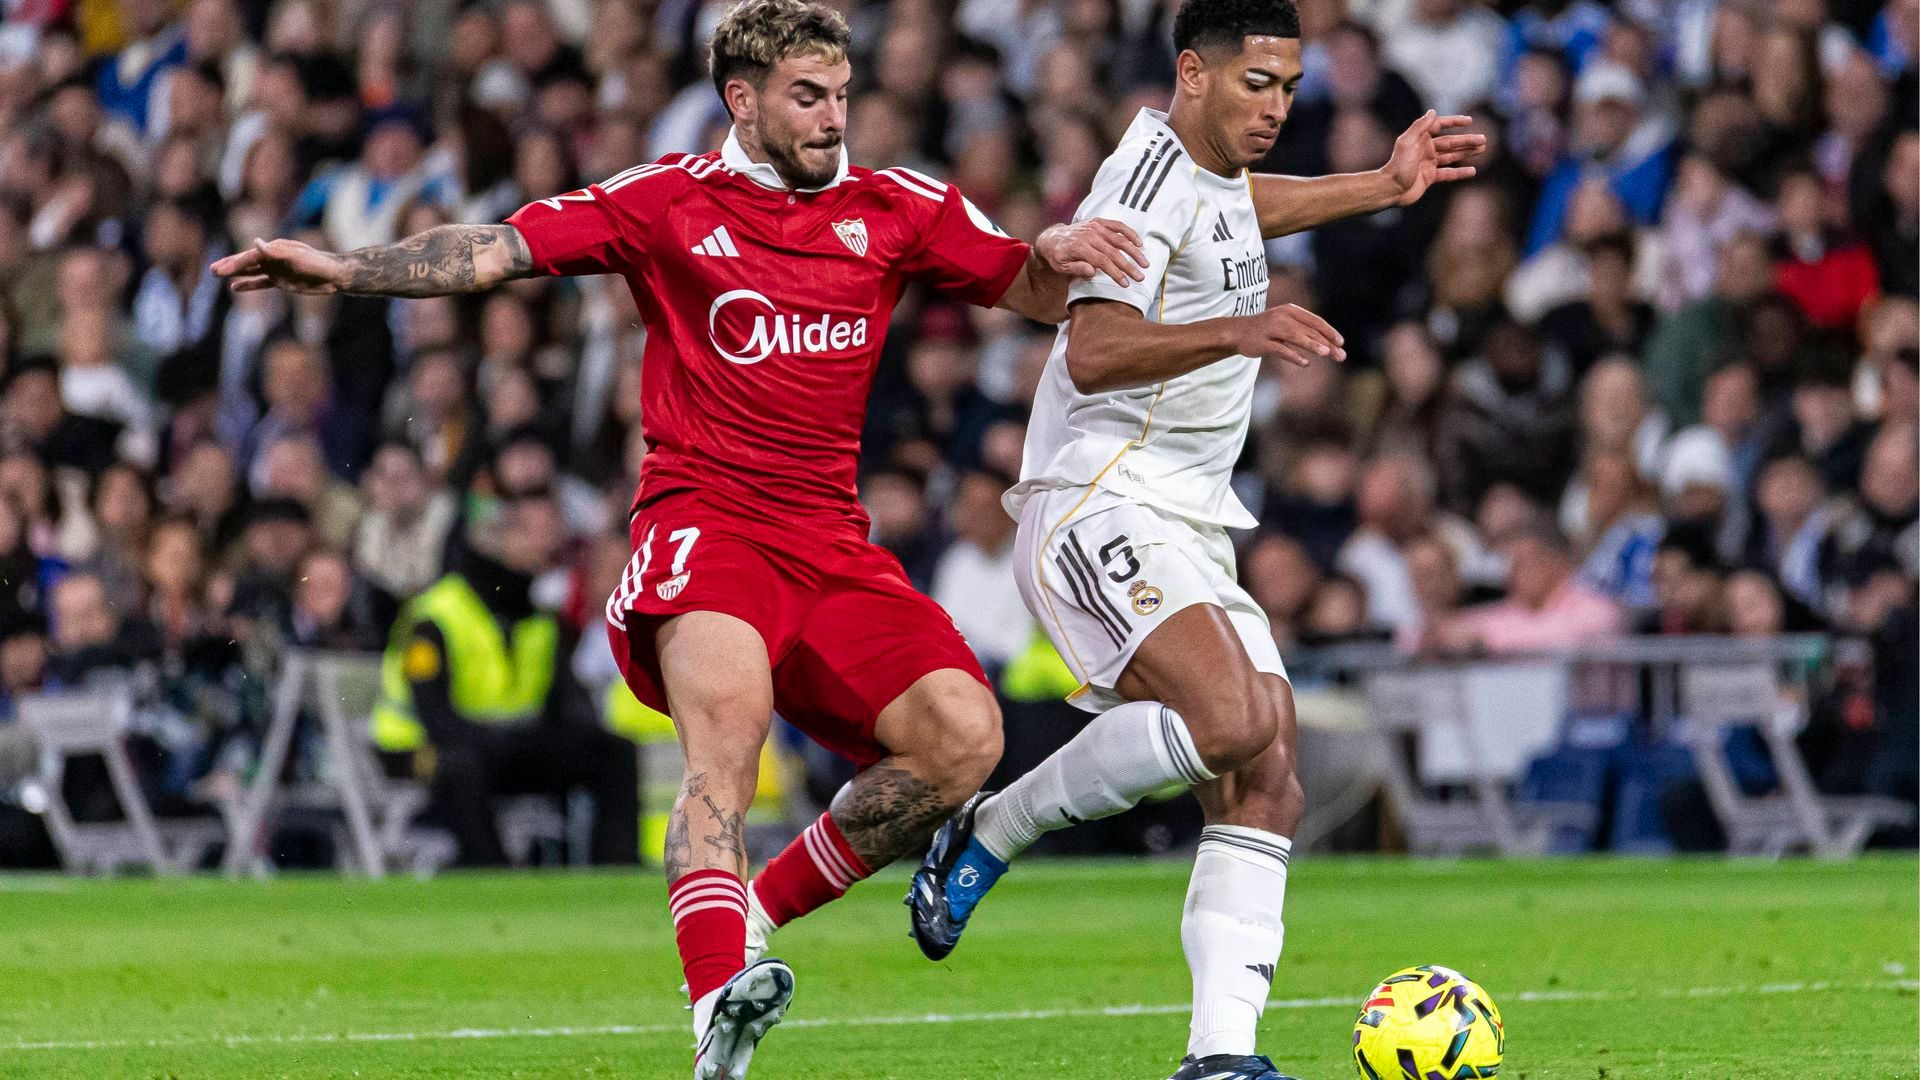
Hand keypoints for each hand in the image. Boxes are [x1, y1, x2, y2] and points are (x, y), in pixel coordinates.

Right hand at [211, 238, 347, 293]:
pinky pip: (261, 283)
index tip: (221, 270)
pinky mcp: (281, 281)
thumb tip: (256, 242)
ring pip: (251, 272)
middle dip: (230, 266)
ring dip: (235, 273)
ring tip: (217, 274)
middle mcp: (272, 258)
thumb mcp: (296, 257)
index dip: (235, 263)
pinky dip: (248, 284)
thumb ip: (275, 252)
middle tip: (211, 270)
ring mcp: (276, 269)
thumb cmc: (316, 263)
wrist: (333, 275)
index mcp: (274, 249)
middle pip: (247, 262)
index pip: (250, 257)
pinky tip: (235, 287)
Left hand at [1035, 218, 1147, 286]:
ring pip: (1119, 239)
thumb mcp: (1061, 267)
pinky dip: (1129, 233)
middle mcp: (1089, 235)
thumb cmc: (1058, 256)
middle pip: (1113, 252)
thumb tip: (1093, 272)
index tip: (1126, 283)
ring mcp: (1095, 227)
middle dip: (1128, 266)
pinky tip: (1139, 243)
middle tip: (1140, 277)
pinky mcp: (1099, 222)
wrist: (1052, 238)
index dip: (1115, 273)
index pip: (1102, 261)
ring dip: (1134, 251)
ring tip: (1144, 263)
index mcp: (1080, 248)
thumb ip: (1076, 269)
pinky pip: (1117, 226)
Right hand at [1235, 303, 1345, 366]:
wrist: (1238, 332)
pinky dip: (1293, 356)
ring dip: (1312, 344)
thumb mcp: (1287, 325)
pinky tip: (1306, 363)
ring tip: (1326, 352)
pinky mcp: (1262, 342)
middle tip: (1340, 355)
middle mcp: (1282, 317)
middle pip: (1309, 330)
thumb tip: (1329, 345)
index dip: (1329, 331)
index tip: (1341, 343)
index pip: (1315, 321)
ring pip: (1295, 336)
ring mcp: (1271, 329)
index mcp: (1291, 311)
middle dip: (1326, 343)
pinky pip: (1280, 349)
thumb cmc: (1267, 330)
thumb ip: (1305, 332)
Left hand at [1383, 111, 1485, 207]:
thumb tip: (1433, 111)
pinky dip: (1460, 172)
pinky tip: (1473, 171)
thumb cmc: (1398, 165)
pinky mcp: (1430, 177)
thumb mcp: (1408, 142)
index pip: (1440, 126)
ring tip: (1482, 149)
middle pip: (1450, 142)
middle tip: (1484, 139)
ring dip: (1467, 152)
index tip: (1469, 121)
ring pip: (1452, 156)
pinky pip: (1448, 173)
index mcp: (1420, 139)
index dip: (1454, 122)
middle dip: (1467, 140)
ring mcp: (1428, 164)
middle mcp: (1425, 149)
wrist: (1390, 189)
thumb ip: (1420, 126)